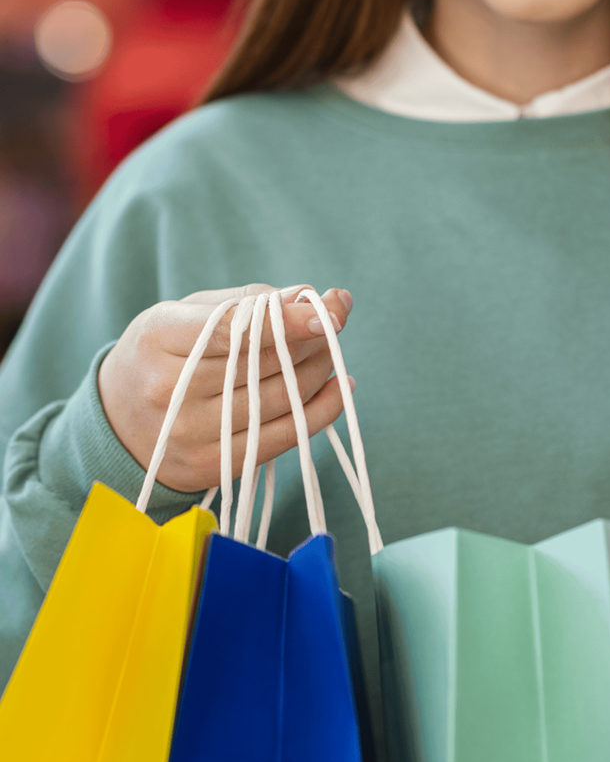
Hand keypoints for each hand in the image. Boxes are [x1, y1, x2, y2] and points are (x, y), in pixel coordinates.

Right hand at [99, 283, 354, 492]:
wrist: (117, 425)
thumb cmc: (163, 356)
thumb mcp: (186, 315)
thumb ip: (248, 302)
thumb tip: (310, 296)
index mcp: (159, 339)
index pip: (236, 329)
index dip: (289, 321)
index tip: (327, 310)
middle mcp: (172, 389)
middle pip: (266, 362)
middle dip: (311, 340)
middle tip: (331, 324)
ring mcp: (192, 433)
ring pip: (282, 398)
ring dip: (320, 371)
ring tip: (329, 352)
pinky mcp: (215, 466)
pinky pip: (286, 436)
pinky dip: (323, 410)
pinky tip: (340, 388)